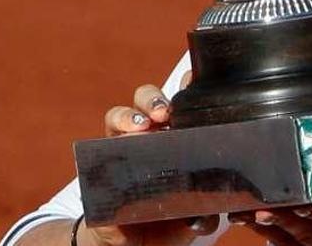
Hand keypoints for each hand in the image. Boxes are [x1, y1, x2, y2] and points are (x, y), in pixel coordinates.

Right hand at [80, 72, 219, 245]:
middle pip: (148, 99)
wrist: (134, 245)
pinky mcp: (104, 163)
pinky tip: (124, 138)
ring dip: (130, 114)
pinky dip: (114, 133)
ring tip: (142, 125)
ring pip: (121, 114)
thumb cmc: (169, 221)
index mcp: (179, 140)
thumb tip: (210, 218)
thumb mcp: (193, 217)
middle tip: (165, 113)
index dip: (187, 87)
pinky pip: (102, 141)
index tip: (194, 82)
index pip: (183, 105)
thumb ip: (205, 215)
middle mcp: (151, 136)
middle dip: (154, 99)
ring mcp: (125, 146)